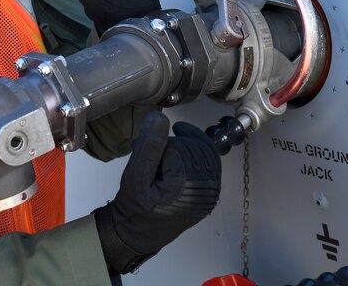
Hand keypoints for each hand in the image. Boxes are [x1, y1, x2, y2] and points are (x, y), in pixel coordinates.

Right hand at [93, 112, 221, 274]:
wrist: (139, 231)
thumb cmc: (135, 205)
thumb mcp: (136, 173)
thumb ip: (150, 144)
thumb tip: (159, 117)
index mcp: (187, 186)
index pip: (178, 145)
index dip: (158, 145)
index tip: (140, 151)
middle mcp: (205, 189)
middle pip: (192, 146)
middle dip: (171, 144)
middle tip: (149, 152)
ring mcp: (211, 192)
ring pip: (204, 149)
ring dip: (184, 146)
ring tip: (164, 154)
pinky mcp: (211, 192)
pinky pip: (212, 161)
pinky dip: (198, 151)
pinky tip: (181, 152)